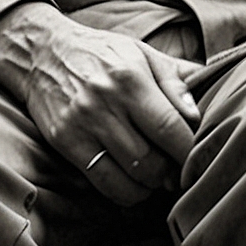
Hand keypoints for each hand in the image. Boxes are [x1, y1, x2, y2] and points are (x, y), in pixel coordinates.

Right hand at [0, 2, 200, 205]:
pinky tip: (135, 182)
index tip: (200, 158)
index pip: (169, 126)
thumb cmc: (104, 53)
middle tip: (181, 171)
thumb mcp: (144, 54)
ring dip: (151, 185)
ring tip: (160, 178)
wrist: (44, 54)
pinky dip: (125, 192)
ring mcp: (82, 126)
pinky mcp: (64, 143)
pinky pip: (101, 182)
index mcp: (131, 78)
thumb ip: (176, 81)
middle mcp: (105, 103)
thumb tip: (201, 113)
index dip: (189, 150)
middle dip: (172, 172)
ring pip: (128, 176)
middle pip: (150, 158)